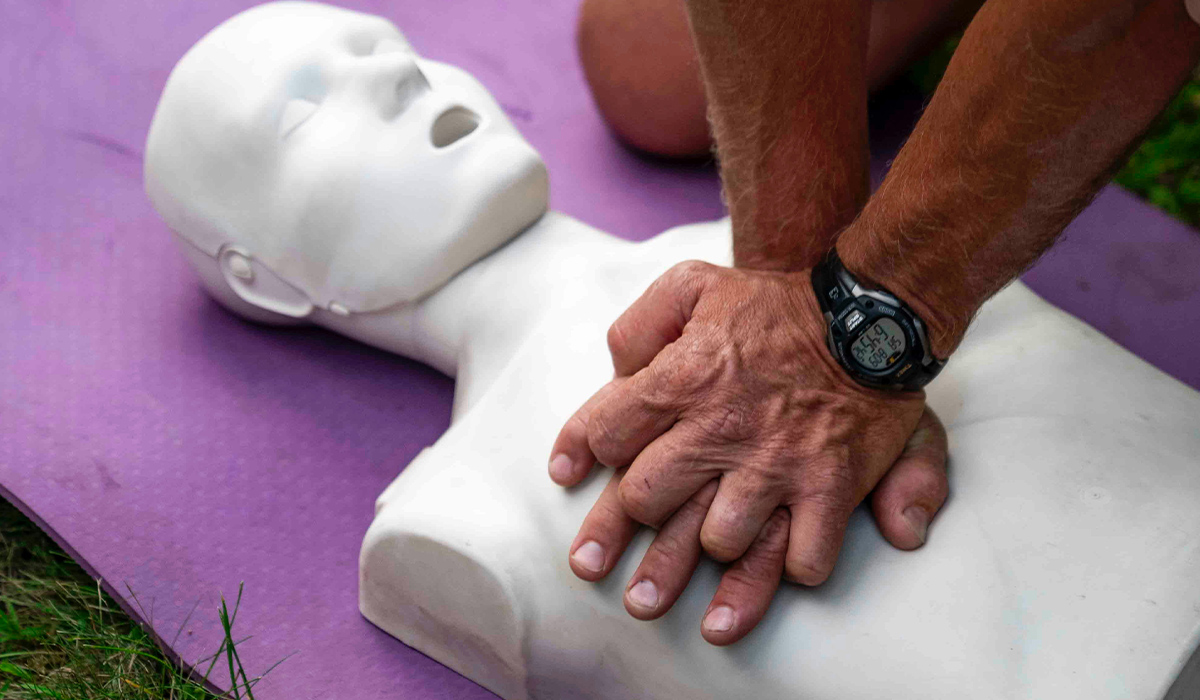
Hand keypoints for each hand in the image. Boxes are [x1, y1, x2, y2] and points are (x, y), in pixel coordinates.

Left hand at [549, 261, 949, 642]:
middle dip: (621, 530)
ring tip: (669, 590)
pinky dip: (789, 572)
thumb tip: (614, 371)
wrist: (867, 312)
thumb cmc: (774, 304)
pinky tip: (774, 573)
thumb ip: (640, 322)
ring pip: (720, 542)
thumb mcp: (693, 284)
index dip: (582, 450)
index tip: (564, 473)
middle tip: (596, 561)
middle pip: (648, 499)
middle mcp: (723, 429)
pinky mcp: (830, 488)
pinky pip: (803, 557)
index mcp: (684, 378)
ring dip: (700, 559)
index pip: (610, 430)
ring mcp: (777, 465)